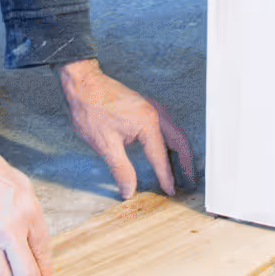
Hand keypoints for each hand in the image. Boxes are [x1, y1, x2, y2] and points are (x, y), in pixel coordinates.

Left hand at [59, 59, 195, 199]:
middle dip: (186, 162)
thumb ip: (121, 169)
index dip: (166, 177)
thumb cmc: (91, 110)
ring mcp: (151, 107)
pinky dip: (172, 141)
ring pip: (174, 132)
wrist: (84, 83)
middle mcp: (154, 113)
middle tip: (190, 181)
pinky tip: (167, 150)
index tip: (171, 192)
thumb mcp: (105, 145)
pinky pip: (166, 126)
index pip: (161, 156)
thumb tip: (129, 191)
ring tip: (183, 169)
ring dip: (180, 151)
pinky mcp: (144, 106)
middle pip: (179, 140)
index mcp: (147, 123)